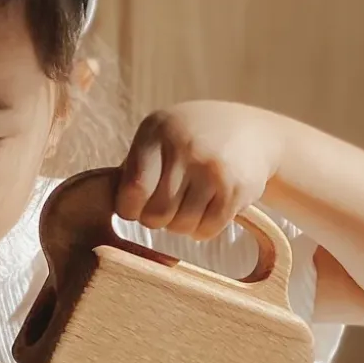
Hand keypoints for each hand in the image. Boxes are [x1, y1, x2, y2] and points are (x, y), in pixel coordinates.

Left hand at [116, 102, 281, 239]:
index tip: (136, 207)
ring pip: (181, 226)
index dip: (130, 209)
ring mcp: (212, 169)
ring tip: (189, 206)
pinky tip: (207, 211)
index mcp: (157, 132)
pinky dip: (204, 229)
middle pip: (156, 215)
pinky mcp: (236, 190)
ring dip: (182, 225)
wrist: (254, 132)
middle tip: (167, 208)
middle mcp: (185, 148)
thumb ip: (135, 166)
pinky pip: (207, 230)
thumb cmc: (193, 138)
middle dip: (158, 219)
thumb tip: (109, 207)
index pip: (132, 191)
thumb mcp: (161, 136)